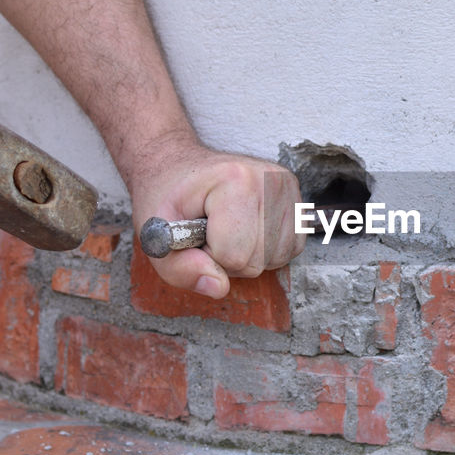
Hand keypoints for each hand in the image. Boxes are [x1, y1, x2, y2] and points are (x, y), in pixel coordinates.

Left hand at [127, 136, 305, 297]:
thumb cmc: (168, 198)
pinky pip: (292, 248)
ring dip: (250, 256)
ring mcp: (288, 187)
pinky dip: (268, 251)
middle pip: (257, 261)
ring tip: (229, 230)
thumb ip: (180, 268)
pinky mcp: (298, 198)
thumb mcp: (157, 234)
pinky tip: (249, 231)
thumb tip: (218, 287)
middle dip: (228, 258)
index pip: (233, 255)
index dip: (208, 255)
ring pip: (277, 258)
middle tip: (210, 232)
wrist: (180, 167)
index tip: (195, 232)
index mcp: (235, 180)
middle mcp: (270, 179)